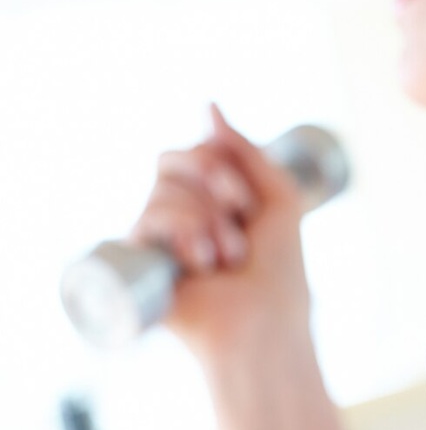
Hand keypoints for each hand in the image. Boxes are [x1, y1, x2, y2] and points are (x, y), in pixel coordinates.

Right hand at [131, 105, 310, 359]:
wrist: (266, 322)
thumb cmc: (281, 273)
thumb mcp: (280, 199)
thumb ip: (247, 151)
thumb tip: (208, 106)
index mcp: (211, 199)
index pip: (194, 150)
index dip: (221, 163)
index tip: (247, 202)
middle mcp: (179, 214)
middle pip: (171, 160)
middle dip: (215, 186)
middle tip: (239, 226)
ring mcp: (156, 238)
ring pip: (164, 191)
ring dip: (209, 223)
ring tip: (226, 261)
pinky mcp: (140, 261)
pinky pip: (147, 217)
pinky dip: (184, 233)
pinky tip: (202, 264)